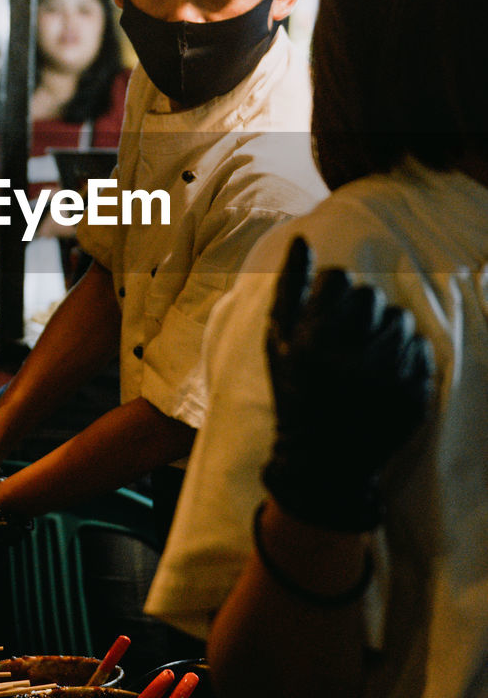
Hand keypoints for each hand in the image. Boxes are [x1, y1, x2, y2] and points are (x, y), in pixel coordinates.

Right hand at [262, 236, 433, 530]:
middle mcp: (351, 358)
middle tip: (347, 337)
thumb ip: (289, 287)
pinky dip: (405, 355)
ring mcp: (387, 378)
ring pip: (400, 318)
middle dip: (360, 310)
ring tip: (366, 357)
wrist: (324, 459)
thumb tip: (303, 238)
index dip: (332, 293)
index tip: (326, 317)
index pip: (338, 278)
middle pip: (371, 295)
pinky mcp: (415, 393)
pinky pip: (421, 347)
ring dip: (384, 331)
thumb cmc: (294, 390)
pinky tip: (384, 374)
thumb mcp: (277, 340)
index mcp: (313, 342)